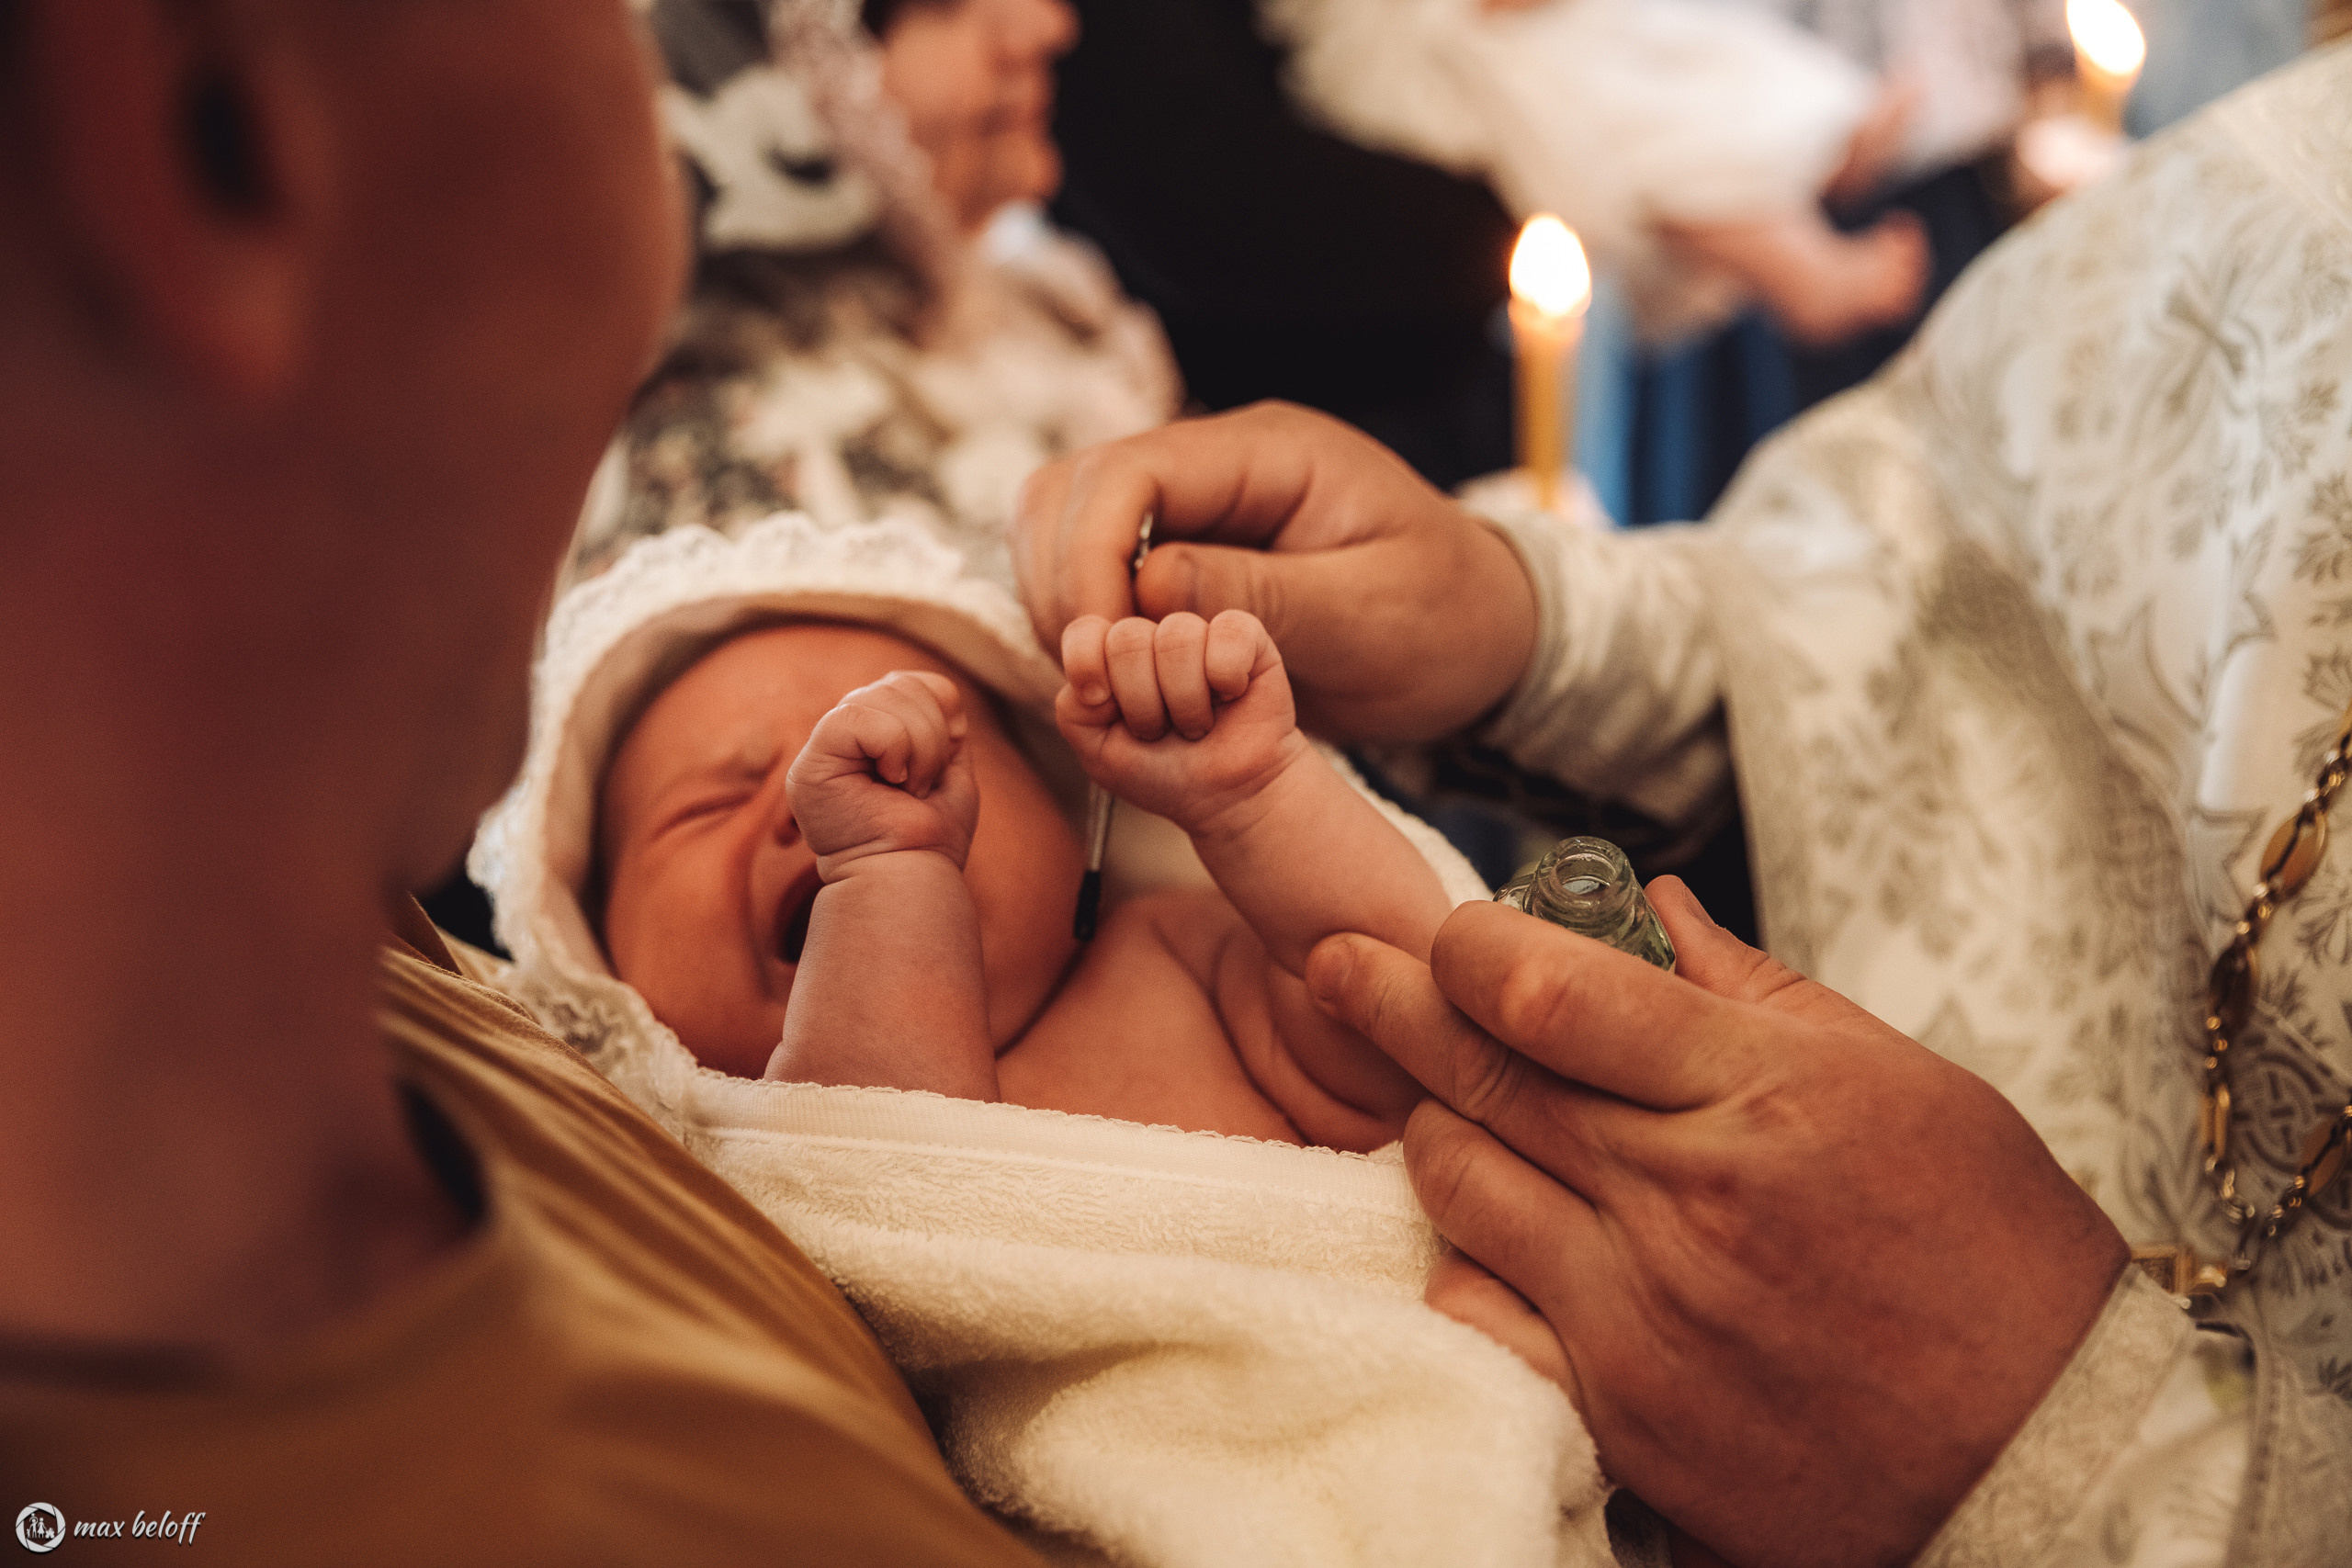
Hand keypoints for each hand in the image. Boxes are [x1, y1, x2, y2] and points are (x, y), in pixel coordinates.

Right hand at [785, 671, 978, 875]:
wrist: (911, 879)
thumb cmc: (930, 838)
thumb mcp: (948, 770)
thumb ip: (941, 726)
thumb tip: (943, 696)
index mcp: (872, 733)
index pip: (911, 681)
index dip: (942, 711)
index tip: (942, 764)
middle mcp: (844, 735)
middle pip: (902, 683)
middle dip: (933, 736)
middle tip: (921, 786)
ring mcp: (823, 748)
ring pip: (883, 696)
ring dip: (919, 749)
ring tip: (907, 789)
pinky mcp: (810, 763)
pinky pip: (859, 717)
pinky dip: (893, 749)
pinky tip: (888, 784)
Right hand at [1015, 403, 1536, 741]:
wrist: (1480, 637)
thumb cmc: (1446, 620)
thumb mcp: (1369, 614)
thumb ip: (1263, 594)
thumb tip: (1148, 586)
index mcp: (1267, 452)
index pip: (1128, 471)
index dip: (1087, 556)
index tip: (1094, 645)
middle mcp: (1215, 465)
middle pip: (1072, 490)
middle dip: (1060, 582)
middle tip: (1090, 675)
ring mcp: (1192, 509)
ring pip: (1062, 525)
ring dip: (1058, 603)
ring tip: (1099, 682)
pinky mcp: (1179, 558)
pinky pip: (1091, 573)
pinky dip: (1080, 623)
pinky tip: (1111, 680)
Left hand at [1054, 610, 1307, 833]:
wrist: (1232, 799)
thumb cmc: (1167, 776)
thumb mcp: (1100, 755)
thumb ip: (1074, 711)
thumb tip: (1095, 677)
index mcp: (1112, 662)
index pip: (1085, 633)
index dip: (1086, 665)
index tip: (1101, 704)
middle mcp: (1153, 641)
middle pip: (1127, 639)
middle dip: (1143, 703)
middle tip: (1163, 731)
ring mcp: (1198, 636)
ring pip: (1177, 637)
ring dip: (1186, 702)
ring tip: (1199, 725)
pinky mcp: (1245, 637)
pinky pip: (1228, 633)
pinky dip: (1227, 678)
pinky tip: (1232, 697)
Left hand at [1306, 879, 2128, 1567]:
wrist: (2041, 1457)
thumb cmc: (1990, 1256)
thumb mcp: (1906, 1083)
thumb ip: (1758, 991)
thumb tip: (1649, 907)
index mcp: (1765, 1096)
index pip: (1557, 991)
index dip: (1472, 946)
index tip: (1446, 930)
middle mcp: (1687, 1197)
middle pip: (1484, 1072)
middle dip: (1389, 1001)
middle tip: (1336, 964)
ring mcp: (1642, 1309)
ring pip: (1459, 1181)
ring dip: (1433, 1123)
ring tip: (1441, 1097)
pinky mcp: (1618, 1405)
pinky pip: (1478, 1306)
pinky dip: (1464, 1255)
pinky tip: (1482, 1229)